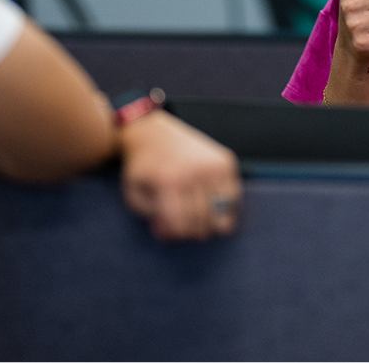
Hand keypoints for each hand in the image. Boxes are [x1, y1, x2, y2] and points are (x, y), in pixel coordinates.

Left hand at [119, 110, 240, 240]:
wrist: (152, 132)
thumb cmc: (143, 166)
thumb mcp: (135, 195)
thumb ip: (153, 219)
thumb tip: (173, 234)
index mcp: (170, 182)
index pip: (182, 226)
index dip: (175, 235)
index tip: (169, 231)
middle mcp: (195, 171)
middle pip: (203, 221)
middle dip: (192, 230)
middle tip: (183, 224)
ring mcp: (213, 164)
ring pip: (223, 212)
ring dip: (211, 221)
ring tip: (199, 217)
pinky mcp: (225, 160)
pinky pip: (234, 195)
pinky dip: (225, 205)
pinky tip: (212, 204)